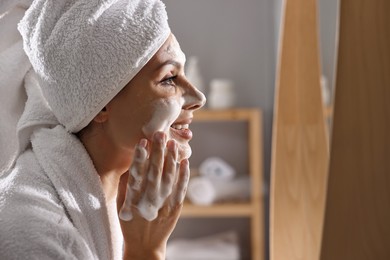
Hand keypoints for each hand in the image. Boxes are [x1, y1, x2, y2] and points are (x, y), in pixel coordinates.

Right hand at [117, 131, 189, 259]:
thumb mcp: (121, 205)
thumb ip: (125, 185)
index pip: (136, 174)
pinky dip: (183, 175)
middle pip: (154, 173)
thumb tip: (132, 163)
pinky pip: (180, 190)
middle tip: (160, 133)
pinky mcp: (175, 209)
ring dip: (171, 159)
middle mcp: (149, 201)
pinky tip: (184, 162)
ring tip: (172, 143)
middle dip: (157, 152)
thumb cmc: (130, 223)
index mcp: (133, 200)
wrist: (145, 246)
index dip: (140, 157)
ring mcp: (164, 205)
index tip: (142, 141)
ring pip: (169, 179)